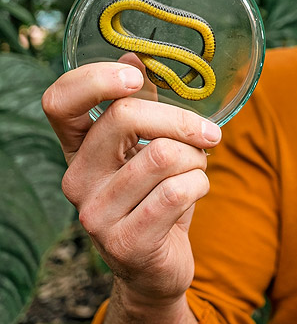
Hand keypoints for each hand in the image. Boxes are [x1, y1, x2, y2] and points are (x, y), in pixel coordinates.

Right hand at [42, 60, 221, 306]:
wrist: (156, 268)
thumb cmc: (156, 198)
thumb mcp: (145, 150)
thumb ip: (142, 106)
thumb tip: (135, 55)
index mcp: (79, 149)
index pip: (60, 102)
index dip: (95, 79)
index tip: (136, 76)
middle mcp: (76, 179)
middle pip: (125, 118)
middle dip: (182, 120)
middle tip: (210, 134)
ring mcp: (95, 214)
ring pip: (164, 155)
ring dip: (197, 159)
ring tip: (197, 171)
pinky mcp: (125, 242)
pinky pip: (178, 191)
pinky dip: (201, 184)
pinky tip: (196, 192)